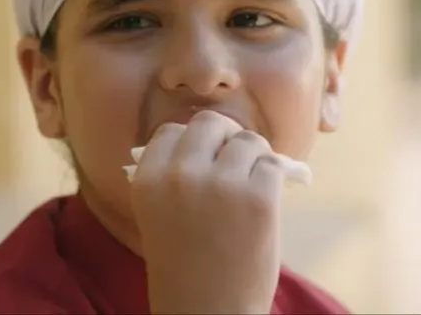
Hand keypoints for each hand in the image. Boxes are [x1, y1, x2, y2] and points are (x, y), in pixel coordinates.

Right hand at [130, 110, 286, 314]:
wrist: (207, 313)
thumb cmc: (186, 269)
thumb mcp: (161, 218)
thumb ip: (174, 178)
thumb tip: (215, 141)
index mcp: (146, 179)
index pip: (172, 131)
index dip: (193, 144)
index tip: (205, 160)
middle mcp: (180, 175)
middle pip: (211, 124)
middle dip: (226, 139)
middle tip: (236, 164)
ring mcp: (221, 184)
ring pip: (248, 141)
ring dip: (255, 159)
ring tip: (251, 187)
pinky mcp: (259, 197)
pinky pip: (273, 165)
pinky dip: (274, 180)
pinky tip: (265, 204)